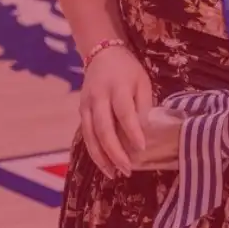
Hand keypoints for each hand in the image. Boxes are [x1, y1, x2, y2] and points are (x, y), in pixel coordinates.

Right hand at [79, 45, 151, 178]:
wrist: (102, 54)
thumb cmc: (127, 69)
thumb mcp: (142, 80)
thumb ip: (143, 104)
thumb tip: (147, 130)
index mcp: (118, 87)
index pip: (124, 112)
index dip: (132, 131)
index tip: (142, 148)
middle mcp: (99, 97)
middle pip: (104, 128)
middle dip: (115, 152)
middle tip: (127, 169)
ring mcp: (86, 105)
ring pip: (90, 136)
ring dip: (101, 157)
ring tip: (114, 173)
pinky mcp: (80, 111)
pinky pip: (86, 135)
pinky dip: (94, 151)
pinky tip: (104, 164)